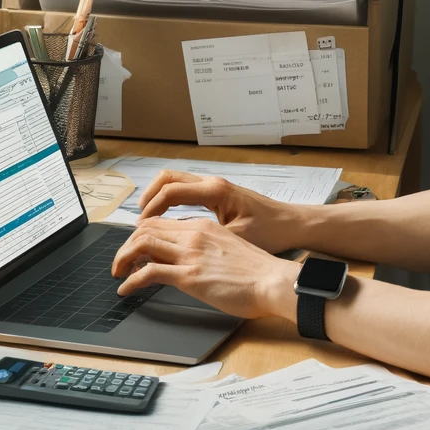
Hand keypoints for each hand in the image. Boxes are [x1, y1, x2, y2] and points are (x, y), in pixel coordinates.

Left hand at [110, 218, 299, 319]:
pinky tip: (126, 289)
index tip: (136, 248)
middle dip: (127, 245)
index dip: (142, 234)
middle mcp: (194, 234)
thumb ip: (209, 247)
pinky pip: (148, 272)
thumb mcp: (231, 248)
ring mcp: (191, 254)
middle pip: (146, 229)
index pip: (162, 223)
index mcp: (204, 227)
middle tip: (121, 261)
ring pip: (142, 244)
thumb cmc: (258, 271)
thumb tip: (195, 259)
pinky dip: (131, 281)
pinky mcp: (189, 276)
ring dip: (122, 258)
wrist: (273, 281)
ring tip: (117, 273)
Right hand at [137, 169, 304, 254]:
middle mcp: (213, 184)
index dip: (151, 208)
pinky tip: (167, 220)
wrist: (294, 224)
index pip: (171, 191)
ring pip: (177, 182)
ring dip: (158, 197)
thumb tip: (176, 250)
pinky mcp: (219, 195)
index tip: (139, 227)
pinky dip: (171, 201)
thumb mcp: (236, 240)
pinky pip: (187, 191)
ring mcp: (216, 187)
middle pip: (168, 179)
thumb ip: (205, 241)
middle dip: (148, 197)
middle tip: (136, 220)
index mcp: (215, 191)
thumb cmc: (272, 231)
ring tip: (146, 220)